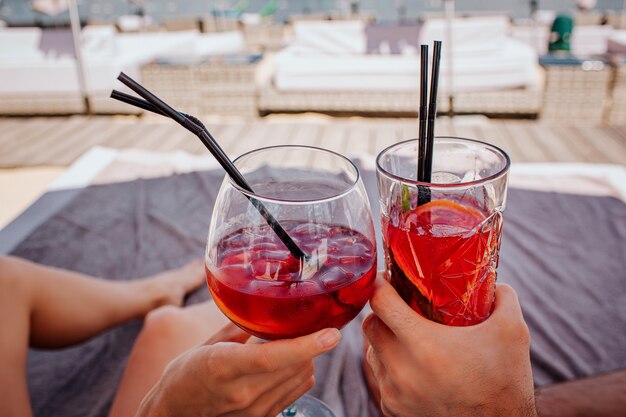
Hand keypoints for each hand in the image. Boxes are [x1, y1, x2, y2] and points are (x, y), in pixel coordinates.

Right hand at [136, 323, 340, 416]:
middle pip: (294, 366)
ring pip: (300, 378)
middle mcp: (243, 392)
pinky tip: (290, 362)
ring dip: (306, 358)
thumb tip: (262, 308)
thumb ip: (238, 329)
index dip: (305, 345)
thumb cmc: (185, 375)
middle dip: (310, 343)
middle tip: (312, 324)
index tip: (331, 334)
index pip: (271, 358)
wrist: (175, 413)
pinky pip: (296, 392)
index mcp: (224, 367)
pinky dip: (301, 373)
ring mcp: (254, 410)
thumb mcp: (206, 345)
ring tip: (295, 343)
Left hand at [362, 275, 536, 416]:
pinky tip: (413, 366)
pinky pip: (381, 378)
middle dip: (382, 312)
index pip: (380, 303)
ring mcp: (393, 392)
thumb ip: (502, 297)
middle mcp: (400, 369)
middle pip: (370, 325)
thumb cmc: (505, 383)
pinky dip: (390, 367)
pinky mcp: (392, 409)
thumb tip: (493, 282)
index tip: (388, 279)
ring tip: (409, 337)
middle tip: (401, 307)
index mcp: (422, 344)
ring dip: (384, 340)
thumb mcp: (513, 332)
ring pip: (371, 352)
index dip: (381, 285)